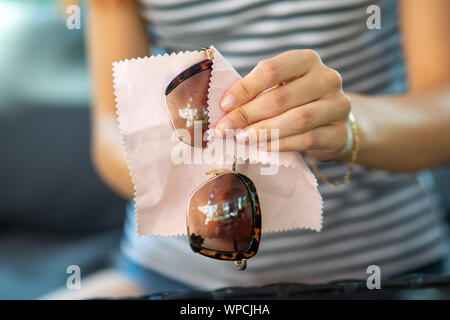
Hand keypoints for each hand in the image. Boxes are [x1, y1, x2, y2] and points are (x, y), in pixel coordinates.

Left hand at [215, 50, 351, 161]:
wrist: (333, 124)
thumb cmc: (297, 102)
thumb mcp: (281, 87)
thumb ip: (257, 93)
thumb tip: (225, 109)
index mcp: (307, 60)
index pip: (272, 70)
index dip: (245, 88)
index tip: (224, 105)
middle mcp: (327, 78)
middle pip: (281, 97)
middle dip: (248, 114)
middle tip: (225, 128)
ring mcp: (338, 105)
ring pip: (296, 119)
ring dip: (264, 131)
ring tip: (242, 138)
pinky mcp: (340, 132)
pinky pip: (307, 139)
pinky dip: (281, 144)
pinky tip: (263, 148)